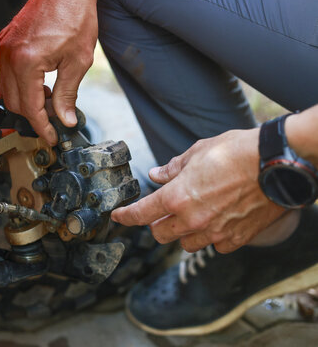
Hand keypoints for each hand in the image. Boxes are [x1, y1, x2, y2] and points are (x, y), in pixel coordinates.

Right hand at [0, 0, 99, 144]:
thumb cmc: (74, 16)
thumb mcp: (78, 62)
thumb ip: (68, 95)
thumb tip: (65, 120)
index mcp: (26, 62)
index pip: (29, 109)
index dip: (41, 127)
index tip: (51, 137)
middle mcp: (9, 56)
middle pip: (14, 103)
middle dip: (33, 116)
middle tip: (54, 118)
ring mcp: (3, 49)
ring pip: (4, 91)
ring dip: (24, 102)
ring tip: (48, 99)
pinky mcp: (4, 43)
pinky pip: (3, 75)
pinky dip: (18, 86)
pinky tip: (38, 84)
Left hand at [111, 128, 285, 252]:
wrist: (278, 164)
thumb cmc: (238, 152)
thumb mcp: (198, 152)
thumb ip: (173, 169)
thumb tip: (156, 175)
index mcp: (177, 197)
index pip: (141, 214)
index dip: (126, 217)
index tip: (119, 216)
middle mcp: (192, 220)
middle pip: (160, 234)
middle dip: (155, 224)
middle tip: (161, 213)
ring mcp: (215, 232)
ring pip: (185, 244)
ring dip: (181, 233)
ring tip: (191, 216)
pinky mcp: (235, 239)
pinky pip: (213, 246)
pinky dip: (209, 237)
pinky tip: (215, 222)